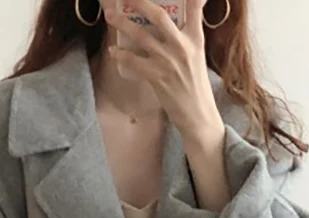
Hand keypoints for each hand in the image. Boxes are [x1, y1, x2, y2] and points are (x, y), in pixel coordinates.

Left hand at [106, 0, 223, 148]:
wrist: (198, 114)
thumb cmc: (196, 86)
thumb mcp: (198, 56)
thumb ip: (188, 37)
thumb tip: (175, 25)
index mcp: (195, 39)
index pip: (195, 7)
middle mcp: (182, 46)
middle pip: (159, 16)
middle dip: (140, 2)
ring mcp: (169, 62)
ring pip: (141, 36)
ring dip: (123, 25)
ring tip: (111, 17)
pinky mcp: (158, 78)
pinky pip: (134, 62)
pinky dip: (121, 55)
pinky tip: (113, 52)